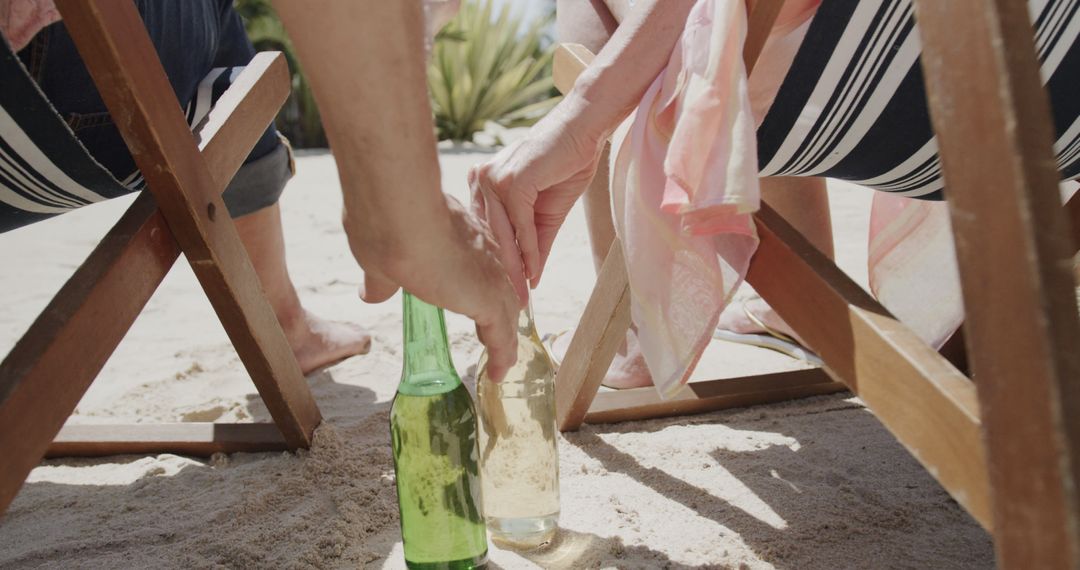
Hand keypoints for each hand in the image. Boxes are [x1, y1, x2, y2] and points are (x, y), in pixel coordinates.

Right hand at [354, 194, 519, 381]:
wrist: (397, 211)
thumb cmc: (383, 223)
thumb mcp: (379, 259)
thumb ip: (381, 280)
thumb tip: (370, 294)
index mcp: (456, 235)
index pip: (475, 264)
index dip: (475, 284)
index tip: (474, 298)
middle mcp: (479, 251)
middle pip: (497, 287)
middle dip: (498, 311)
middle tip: (497, 333)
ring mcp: (488, 274)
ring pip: (504, 311)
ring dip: (502, 337)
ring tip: (502, 360)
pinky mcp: (489, 298)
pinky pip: (501, 335)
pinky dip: (502, 354)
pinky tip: (498, 371)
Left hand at [468, 105, 605, 296]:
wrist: (583, 131)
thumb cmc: (565, 164)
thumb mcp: (547, 212)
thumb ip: (535, 241)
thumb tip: (531, 275)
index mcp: (483, 184)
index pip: (486, 232)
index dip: (496, 263)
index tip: (507, 291)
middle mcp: (482, 180)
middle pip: (491, 236)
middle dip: (503, 272)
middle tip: (512, 303)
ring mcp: (494, 178)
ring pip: (502, 234)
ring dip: (513, 267)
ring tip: (521, 294)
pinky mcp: (512, 180)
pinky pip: (519, 224)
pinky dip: (528, 249)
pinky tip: (534, 270)